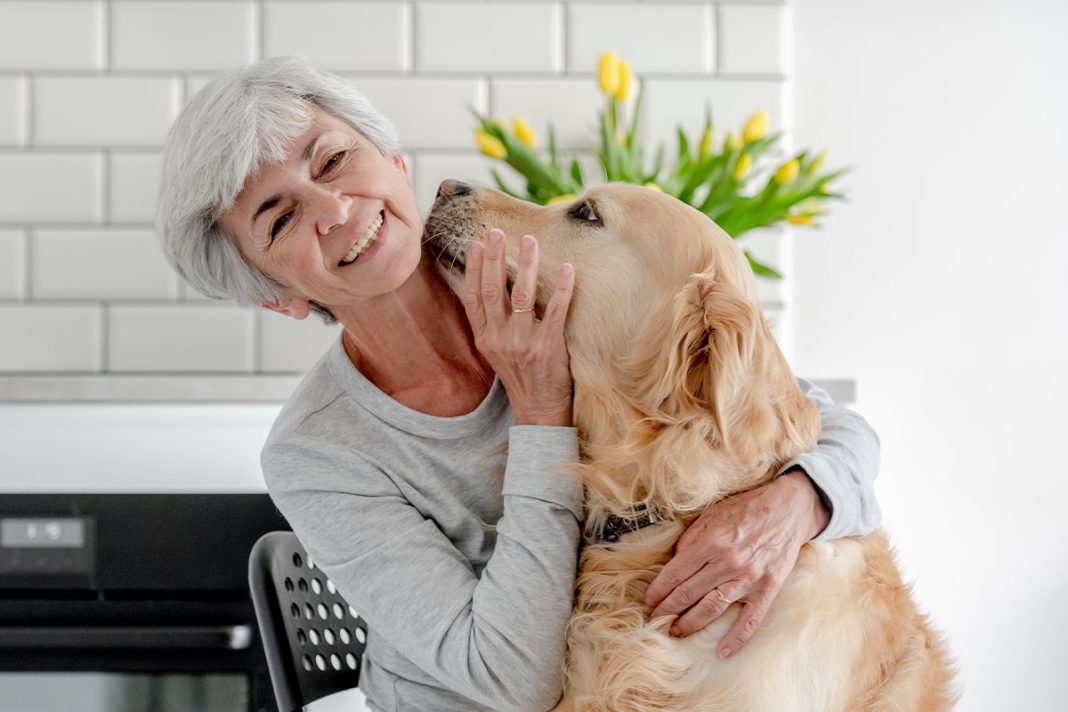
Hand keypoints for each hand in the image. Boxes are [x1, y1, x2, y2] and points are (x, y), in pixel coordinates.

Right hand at [463, 228, 574, 426]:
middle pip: (493, 291)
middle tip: (497, 233)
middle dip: (495, 259)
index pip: (474, 298)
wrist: (539, 409)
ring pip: (523, 295)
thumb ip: (492, 323)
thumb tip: (493, 286)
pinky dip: (563, 288)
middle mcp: (500, 338)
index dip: (474, 270)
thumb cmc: (520, 375)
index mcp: (485, 338)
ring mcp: (524, 343)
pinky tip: (568, 269)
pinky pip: (556, 311)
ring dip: (526, 265)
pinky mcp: (548, 347)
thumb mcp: (496, 351)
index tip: (478, 246)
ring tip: (530, 240)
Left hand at [643, 469, 829, 657]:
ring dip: (690, 624)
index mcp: (709, 542)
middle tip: (655, 619)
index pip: (674, 573)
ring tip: (675, 632)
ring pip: (711, 608)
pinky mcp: (767, 589)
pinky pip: (750, 620)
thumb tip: (674, 562)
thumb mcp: (711, 515)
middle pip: (688, 593)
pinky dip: (736, 638)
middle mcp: (726, 562)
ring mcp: (747, 578)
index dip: (658, 590)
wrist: (787, 509)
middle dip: (667, 609)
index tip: (649, 600)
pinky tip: (723, 652)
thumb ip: (691, 539)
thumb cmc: (745, 510)